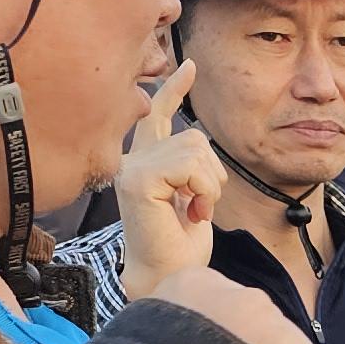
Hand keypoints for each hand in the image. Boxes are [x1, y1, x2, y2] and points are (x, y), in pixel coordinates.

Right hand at [111, 61, 323, 343]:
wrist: (170, 277)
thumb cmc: (182, 248)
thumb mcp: (194, 197)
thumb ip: (192, 167)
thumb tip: (201, 138)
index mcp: (144, 162)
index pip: (158, 115)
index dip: (175, 89)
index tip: (190, 66)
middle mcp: (131, 160)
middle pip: (194, 136)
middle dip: (213, 174)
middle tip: (199, 207)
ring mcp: (131, 167)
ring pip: (196, 149)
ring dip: (209, 185)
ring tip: (194, 211)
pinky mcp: (137, 178)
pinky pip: (190, 165)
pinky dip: (203, 190)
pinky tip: (191, 213)